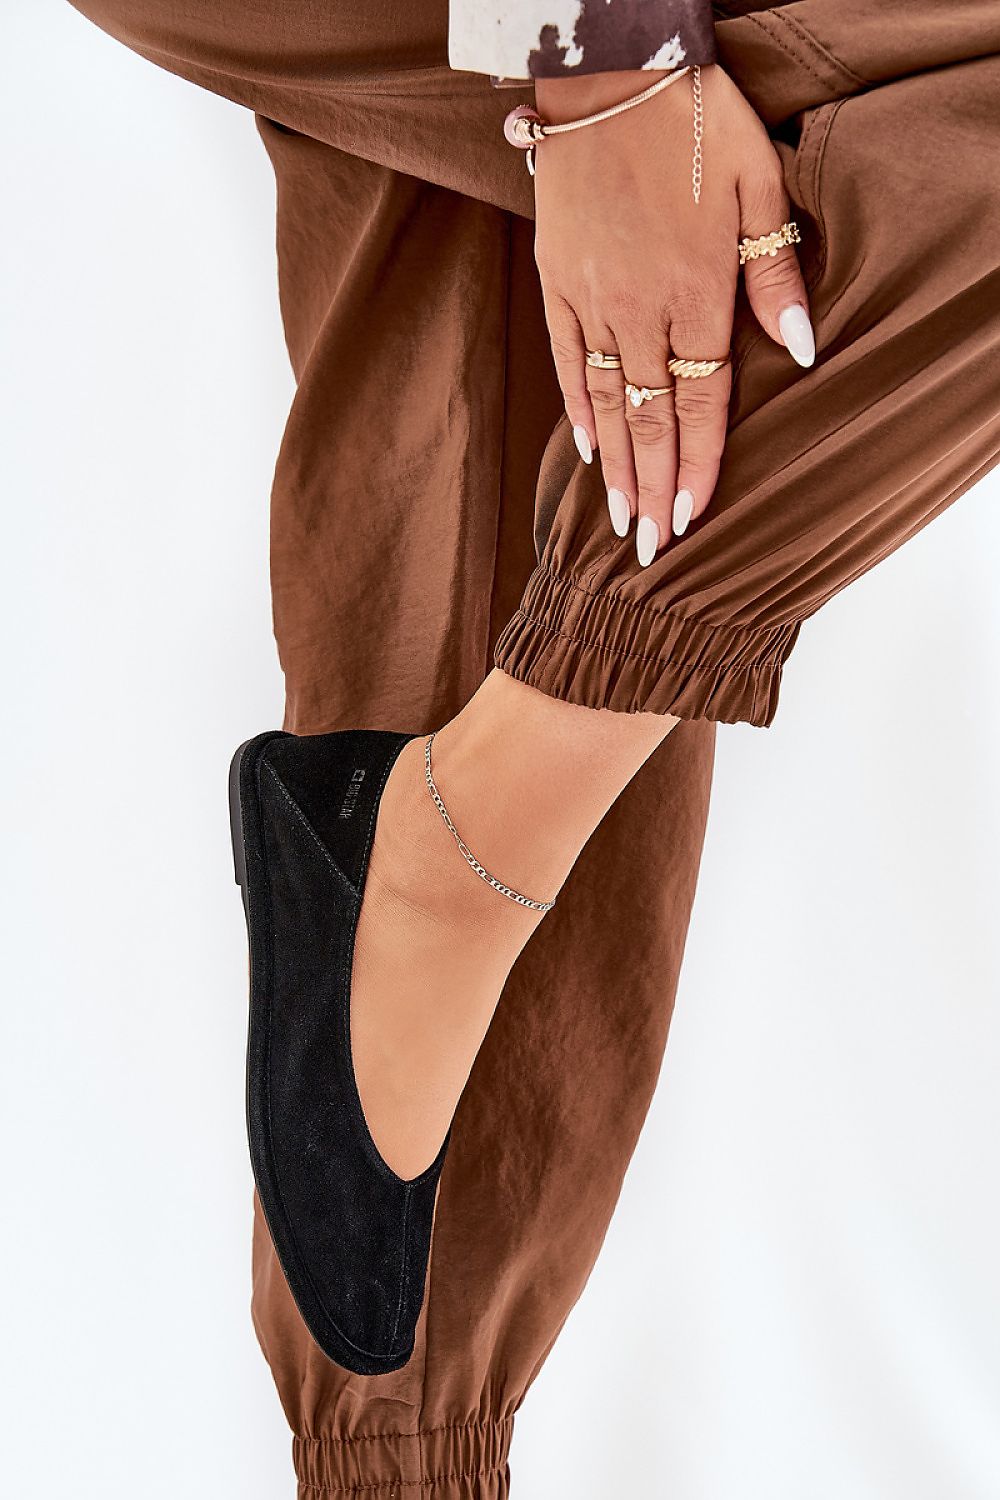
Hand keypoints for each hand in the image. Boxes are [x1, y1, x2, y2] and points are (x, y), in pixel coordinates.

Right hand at [533, 65, 812, 564]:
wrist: (611, 67)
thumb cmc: (696, 121)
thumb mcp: (760, 186)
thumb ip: (776, 278)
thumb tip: (801, 353)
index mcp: (696, 291)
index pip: (702, 401)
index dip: (700, 464)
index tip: (695, 517)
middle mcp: (640, 309)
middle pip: (651, 419)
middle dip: (653, 489)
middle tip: (652, 551)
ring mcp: (591, 299)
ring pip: (607, 402)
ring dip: (616, 467)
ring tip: (619, 521)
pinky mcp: (556, 281)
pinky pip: (568, 361)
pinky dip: (579, 410)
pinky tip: (586, 451)